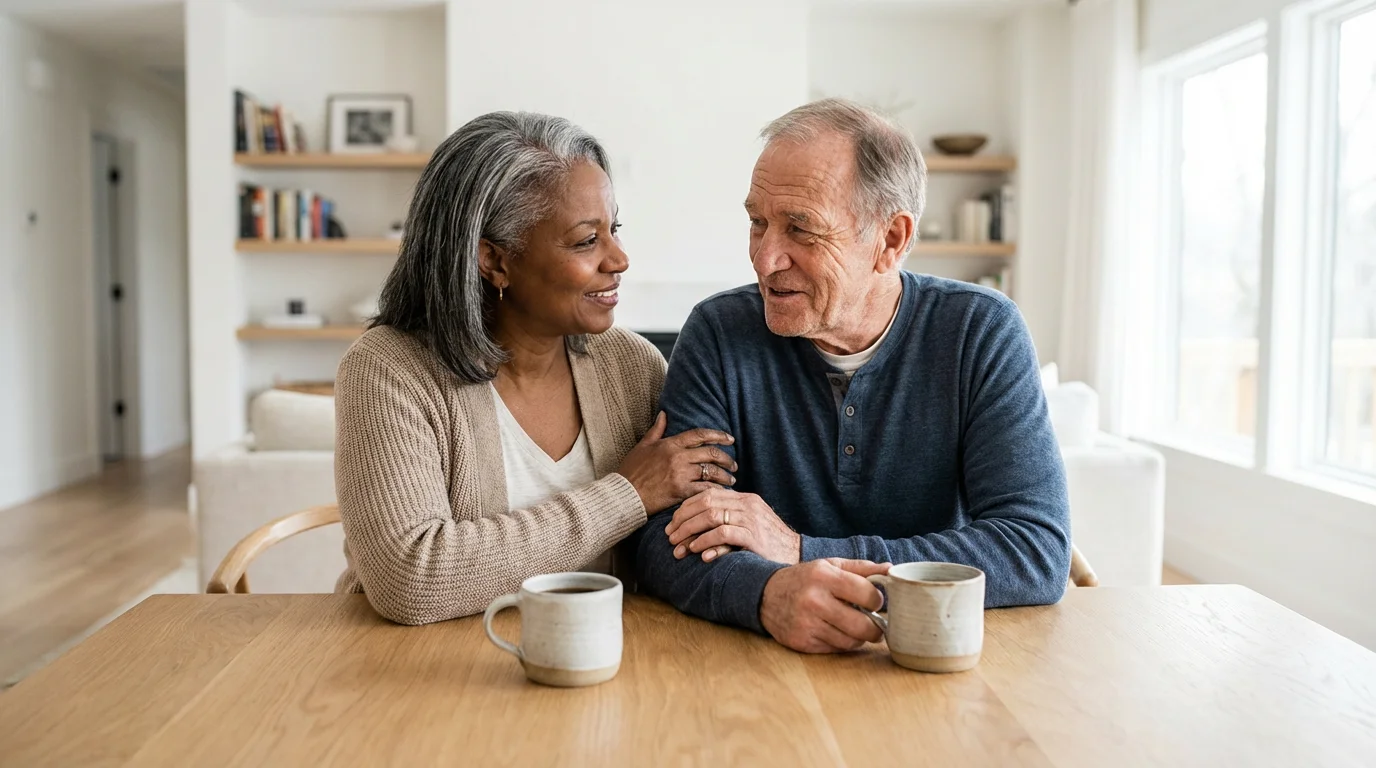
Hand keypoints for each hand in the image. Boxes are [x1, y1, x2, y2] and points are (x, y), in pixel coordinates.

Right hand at [618, 412, 736, 514]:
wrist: (624, 494)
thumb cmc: (631, 471)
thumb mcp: (642, 446)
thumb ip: (656, 430)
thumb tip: (664, 414)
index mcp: (670, 444)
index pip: (699, 434)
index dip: (718, 435)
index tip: (730, 439)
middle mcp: (678, 457)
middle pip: (710, 453)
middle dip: (726, 458)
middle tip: (734, 464)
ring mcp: (680, 474)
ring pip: (711, 472)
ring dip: (724, 476)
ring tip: (731, 480)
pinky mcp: (680, 491)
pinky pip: (704, 489)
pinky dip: (716, 491)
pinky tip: (722, 493)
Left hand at [665, 488, 800, 564]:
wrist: (797, 555)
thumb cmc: (770, 543)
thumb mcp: (748, 526)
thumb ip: (728, 522)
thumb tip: (697, 529)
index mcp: (745, 498)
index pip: (708, 494)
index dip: (686, 507)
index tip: (673, 522)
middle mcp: (747, 504)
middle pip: (706, 503)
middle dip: (683, 520)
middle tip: (669, 536)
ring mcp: (751, 519)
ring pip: (711, 516)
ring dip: (690, 532)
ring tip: (677, 546)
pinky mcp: (754, 536)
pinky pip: (723, 534)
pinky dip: (706, 542)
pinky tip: (696, 552)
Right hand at [760, 558, 889, 652]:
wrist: (766, 595)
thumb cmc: (806, 578)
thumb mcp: (830, 565)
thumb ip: (862, 568)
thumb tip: (892, 570)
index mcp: (824, 576)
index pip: (868, 595)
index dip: (877, 600)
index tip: (874, 601)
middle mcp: (814, 600)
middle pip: (862, 626)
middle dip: (876, 628)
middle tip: (876, 625)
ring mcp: (807, 624)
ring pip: (851, 642)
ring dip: (858, 637)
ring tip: (855, 627)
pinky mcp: (802, 642)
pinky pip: (835, 649)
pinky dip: (841, 643)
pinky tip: (835, 632)